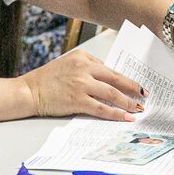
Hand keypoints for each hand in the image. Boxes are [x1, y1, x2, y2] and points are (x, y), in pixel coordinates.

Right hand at [19, 50, 144, 121]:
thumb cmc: (47, 78)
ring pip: (112, 94)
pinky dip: (115, 113)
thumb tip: (108, 79)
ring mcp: (81, 85)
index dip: (126, 78)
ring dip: (127, 102)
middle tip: (144, 95)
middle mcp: (84, 69)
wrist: (29, 91)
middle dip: (133, 88)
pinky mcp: (77, 101)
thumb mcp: (69, 63)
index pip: (110, 68)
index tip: (137, 85)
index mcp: (84, 57)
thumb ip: (88, 67)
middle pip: (116, 79)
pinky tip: (124, 117)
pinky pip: (101, 108)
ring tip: (137, 108)